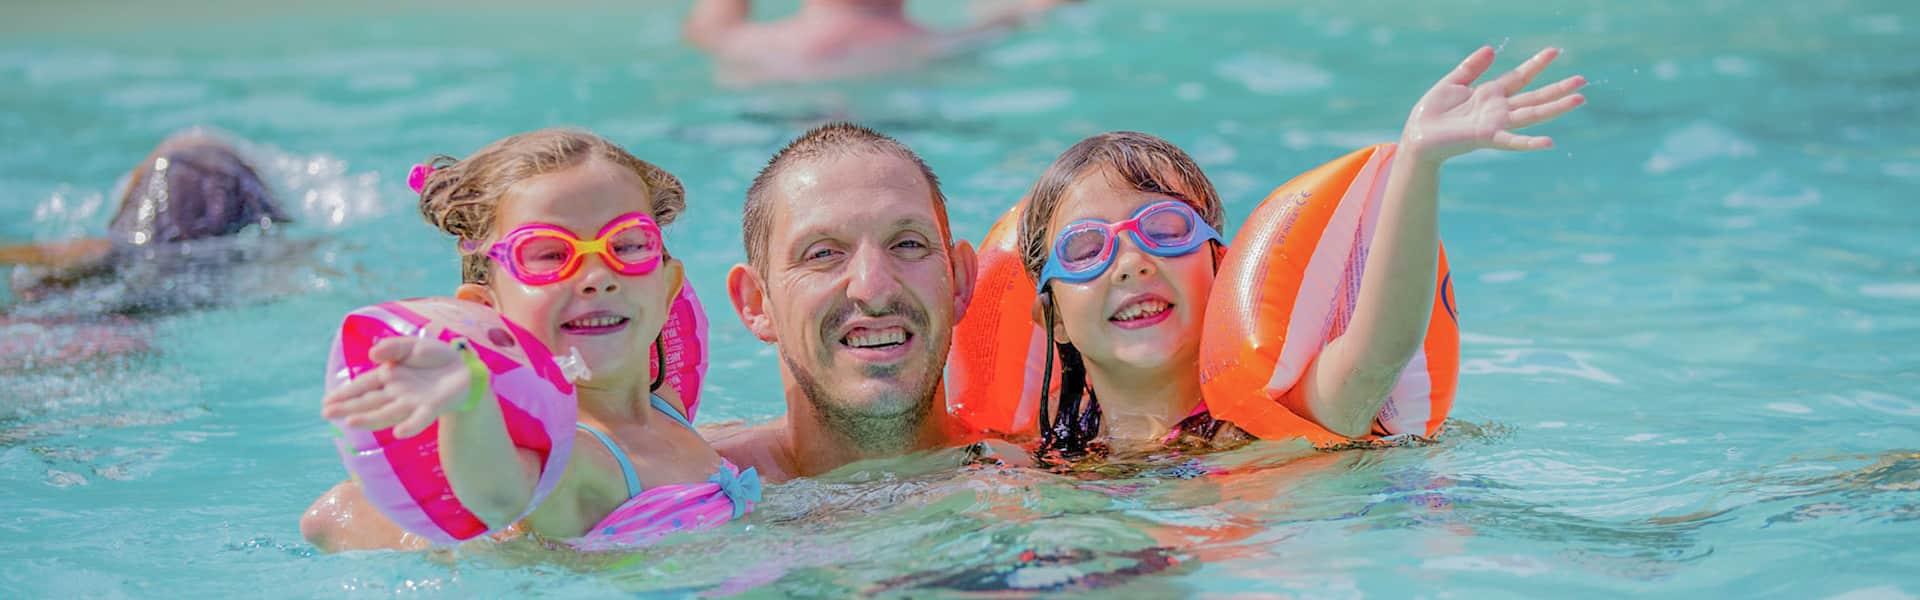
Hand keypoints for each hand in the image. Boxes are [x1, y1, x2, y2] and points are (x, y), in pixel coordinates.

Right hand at [321, 336, 472, 437]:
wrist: (463, 367)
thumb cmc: (433, 357)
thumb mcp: (411, 346)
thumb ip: (392, 348)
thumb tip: (372, 354)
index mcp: (388, 376)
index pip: (362, 385)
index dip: (345, 393)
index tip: (326, 402)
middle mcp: (396, 392)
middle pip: (369, 402)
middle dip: (348, 408)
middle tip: (326, 413)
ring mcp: (413, 402)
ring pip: (388, 413)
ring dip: (370, 419)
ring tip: (350, 422)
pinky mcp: (432, 408)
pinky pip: (420, 419)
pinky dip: (411, 426)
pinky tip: (399, 433)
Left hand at [1399, 47, 1586, 165]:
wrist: (1416, 136)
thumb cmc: (1431, 112)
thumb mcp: (1452, 82)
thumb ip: (1471, 67)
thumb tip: (1491, 49)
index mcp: (1490, 94)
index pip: (1520, 76)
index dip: (1537, 64)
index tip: (1555, 51)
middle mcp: (1498, 109)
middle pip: (1534, 96)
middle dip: (1558, 88)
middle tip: (1583, 80)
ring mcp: (1495, 123)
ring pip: (1531, 114)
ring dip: (1555, 108)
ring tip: (1579, 100)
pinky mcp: (1485, 137)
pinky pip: (1511, 140)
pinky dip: (1529, 142)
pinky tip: (1549, 142)